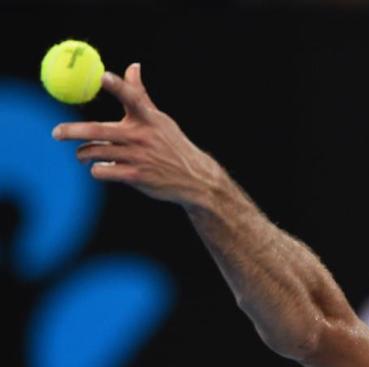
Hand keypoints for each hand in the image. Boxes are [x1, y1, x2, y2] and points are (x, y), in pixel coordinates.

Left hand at [52, 63, 219, 207]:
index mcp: (148, 119)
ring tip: (82, 154)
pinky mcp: (135, 176)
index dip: (117, 86)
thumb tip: (133, 66)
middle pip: (98, 131)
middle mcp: (142, 136)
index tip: (103, 75)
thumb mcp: (160, 120)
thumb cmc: (172, 145)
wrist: (193, 178)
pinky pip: (102, 171)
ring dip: (84, 153)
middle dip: (72, 131)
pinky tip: (105, 168)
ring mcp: (138, 157)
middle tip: (56, 133)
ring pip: (95, 152)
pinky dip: (98, 169)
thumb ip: (140, 95)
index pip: (132, 97)